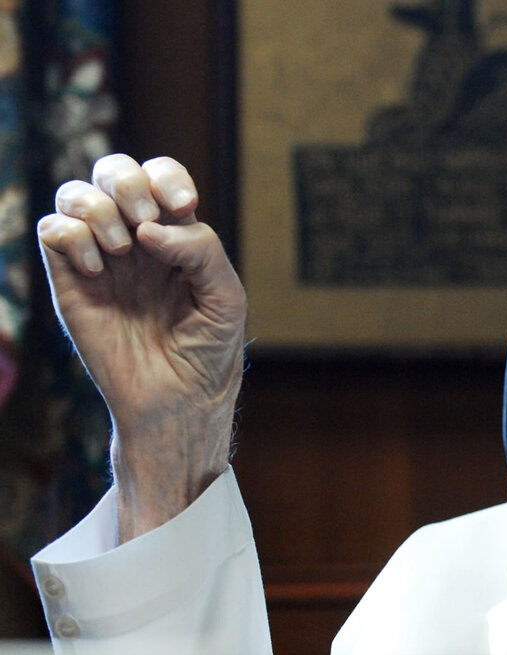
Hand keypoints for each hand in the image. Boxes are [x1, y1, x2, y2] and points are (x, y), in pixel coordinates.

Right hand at [37, 155, 246, 540]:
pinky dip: (73, 235)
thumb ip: (201, 249)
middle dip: (127, 181)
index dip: (167, 177)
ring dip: (99, 208)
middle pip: (113, 171)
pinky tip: (98, 269)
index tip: (184, 206)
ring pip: (75, 193)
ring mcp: (100, 258)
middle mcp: (135, 240)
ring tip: (122, 250)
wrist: (177, 401)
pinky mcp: (70, 282)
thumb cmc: (208, 351)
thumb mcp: (225, 297)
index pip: (161, 177)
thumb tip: (150, 228)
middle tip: (146, 221)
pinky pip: (52, 230)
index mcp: (176, 236)